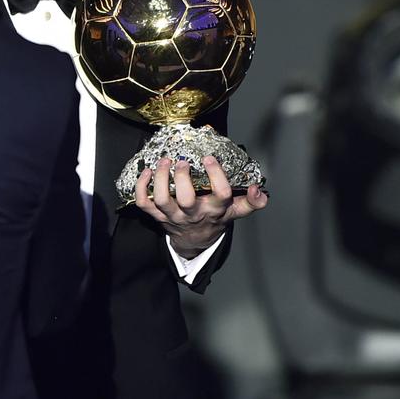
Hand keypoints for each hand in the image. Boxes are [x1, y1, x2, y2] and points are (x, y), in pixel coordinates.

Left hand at [134, 155, 267, 258]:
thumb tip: (258, 190)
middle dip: (182, 178)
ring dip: (160, 179)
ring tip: (164, 162)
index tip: (209, 158)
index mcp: (215, 210)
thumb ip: (251, 202)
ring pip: (162, 200)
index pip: (221, 194)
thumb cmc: (214, 218)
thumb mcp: (235, 211)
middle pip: (186, 198)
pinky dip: (141, 186)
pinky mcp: (157, 215)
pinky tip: (146, 171)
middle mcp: (193, 213)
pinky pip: (143, 203)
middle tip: (182, 161)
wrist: (194, 240)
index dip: (216, 175)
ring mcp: (173, 215)